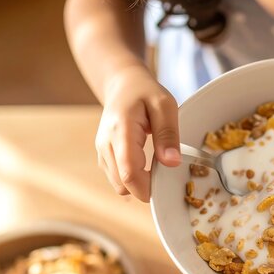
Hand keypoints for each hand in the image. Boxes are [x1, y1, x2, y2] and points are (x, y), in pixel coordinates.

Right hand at [96, 64, 180, 201]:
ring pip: (118, 184)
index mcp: (121, 130)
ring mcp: (101, 151)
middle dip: (145, 187)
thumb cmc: (145, 92)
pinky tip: (144, 164)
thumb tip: (172, 163)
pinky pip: (117, 178)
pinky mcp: (103, 156)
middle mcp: (106, 143)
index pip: (129, 172)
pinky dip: (131, 178)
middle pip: (122, 183)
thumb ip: (168, 135)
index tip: (165, 186)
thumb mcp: (165, 106)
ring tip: (155, 165)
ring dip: (138, 183)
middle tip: (164, 172)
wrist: (122, 85)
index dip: (147, 188)